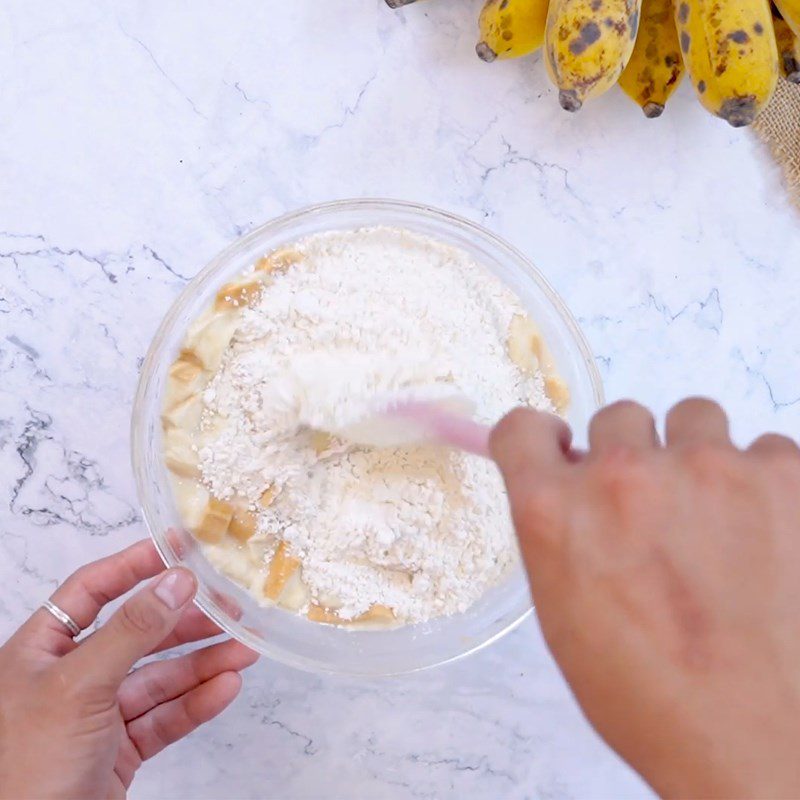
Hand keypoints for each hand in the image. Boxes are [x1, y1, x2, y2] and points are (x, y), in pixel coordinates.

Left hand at [0, 539, 257, 799]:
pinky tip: (225, 688)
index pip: (92, 590)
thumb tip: (176, 581)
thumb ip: (132, 630)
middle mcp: (69, 677)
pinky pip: (165, 717)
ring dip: (203, 663)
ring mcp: (95, 716)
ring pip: (160, 677)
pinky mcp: (118, 751)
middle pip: (138, 633)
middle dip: (186, 621)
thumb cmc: (26, 768)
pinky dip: (196, 703)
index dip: (134, 565)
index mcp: (41, 651)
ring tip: (246, 650)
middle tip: (231, 608)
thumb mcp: (79, 684)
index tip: (178, 548)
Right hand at [491, 399, 799, 798]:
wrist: (751, 738)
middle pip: (616, 415)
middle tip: (654, 508)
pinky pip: (763, 448)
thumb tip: (576, 484)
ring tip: (715, 515)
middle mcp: (619, 475)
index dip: (540, 438)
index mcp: (552, 511)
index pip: (521, 428)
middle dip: (630, 456)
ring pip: (692, 416)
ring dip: (695, 455)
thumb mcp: (563, 609)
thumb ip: (561, 530)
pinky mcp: (779, 475)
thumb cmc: (647, 693)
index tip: (560, 450)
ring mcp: (704, 467)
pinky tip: (765, 533)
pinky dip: (761, 481)